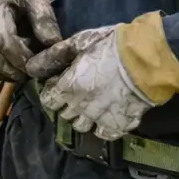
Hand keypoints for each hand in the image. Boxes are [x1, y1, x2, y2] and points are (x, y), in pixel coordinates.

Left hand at [24, 25, 154, 140]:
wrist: (147, 58)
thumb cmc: (111, 45)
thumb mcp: (79, 43)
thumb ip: (53, 57)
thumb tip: (31, 68)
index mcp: (67, 88)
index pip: (48, 100)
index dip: (53, 90)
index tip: (62, 82)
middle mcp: (79, 108)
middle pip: (64, 114)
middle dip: (67, 103)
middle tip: (79, 90)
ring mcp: (99, 119)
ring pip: (81, 127)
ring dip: (83, 116)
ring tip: (94, 103)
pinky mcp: (119, 125)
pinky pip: (104, 134)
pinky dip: (102, 127)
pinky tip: (107, 114)